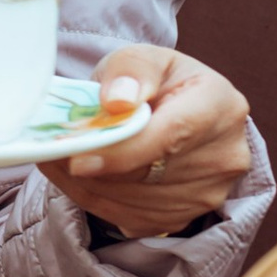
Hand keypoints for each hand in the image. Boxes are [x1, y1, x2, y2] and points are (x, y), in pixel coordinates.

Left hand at [37, 45, 255, 241]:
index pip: (173, 135)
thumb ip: (130, 70)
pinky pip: (130, 218)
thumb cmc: (157, 81)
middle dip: (95, 167)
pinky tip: (79, 176)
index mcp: (222, 106)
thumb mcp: (143, 59)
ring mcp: (209, 193)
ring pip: (135, 201)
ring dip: (88, 186)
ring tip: (59, 158)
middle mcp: (226, 155)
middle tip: (50, 152)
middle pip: (150, 174)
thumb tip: (117, 101)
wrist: (177, 112)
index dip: (124, 152)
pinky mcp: (185, 218)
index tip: (79, 160)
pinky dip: (96, 200)